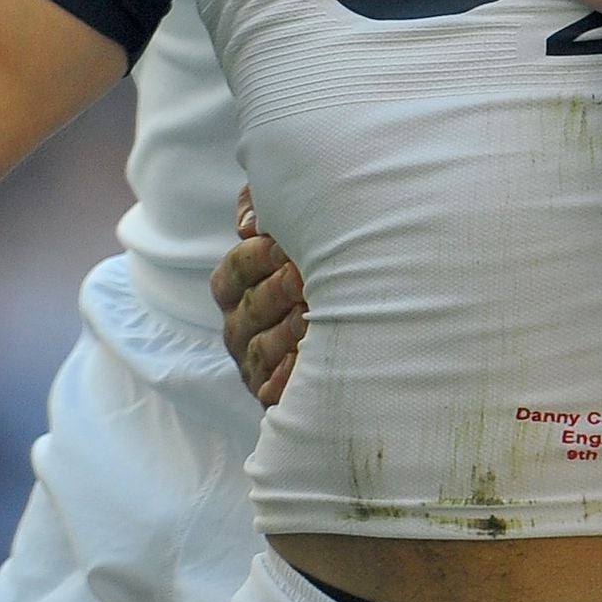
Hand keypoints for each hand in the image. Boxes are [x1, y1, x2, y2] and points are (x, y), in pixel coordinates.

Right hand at [211, 188, 305, 408]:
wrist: (367, 324)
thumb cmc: (326, 260)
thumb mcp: (292, 224)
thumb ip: (264, 207)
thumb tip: (248, 225)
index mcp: (237, 286)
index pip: (234, 271)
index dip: (256, 258)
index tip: (286, 247)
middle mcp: (240, 325)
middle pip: (248, 309)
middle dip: (275, 293)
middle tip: (304, 281)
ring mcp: (254, 362)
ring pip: (260, 350)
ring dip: (284, 335)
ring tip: (310, 320)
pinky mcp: (272, 394)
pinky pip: (273, 391)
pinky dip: (288, 379)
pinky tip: (307, 364)